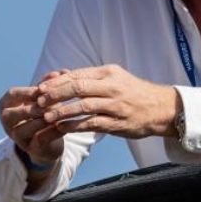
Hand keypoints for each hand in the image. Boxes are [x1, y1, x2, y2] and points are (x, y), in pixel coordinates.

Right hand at [0, 70, 68, 164]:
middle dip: (34, 108)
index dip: (29, 91)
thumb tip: (61, 72)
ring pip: (25, 128)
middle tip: (53, 103)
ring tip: (60, 114)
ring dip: (44, 120)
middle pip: (14, 113)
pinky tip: (65, 126)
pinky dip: (53, 132)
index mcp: (7, 104)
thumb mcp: (44, 96)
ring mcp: (16, 137)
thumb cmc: (43, 110)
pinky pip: (40, 140)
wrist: (48, 139)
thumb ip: (50, 83)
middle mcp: (7, 121)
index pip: (12, 94)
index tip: (45, 90)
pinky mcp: (30, 149)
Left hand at [35, 64, 180, 138]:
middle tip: (39, 101)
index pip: (77, 75)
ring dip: (62, 111)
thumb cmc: (134, 93)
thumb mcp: (115, 78)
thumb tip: (63, 77)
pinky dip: (75, 125)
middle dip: (56, 94)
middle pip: (78, 88)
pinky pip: (92, 124)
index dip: (57, 82)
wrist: (161, 108)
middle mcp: (112, 87)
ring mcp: (116, 106)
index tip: (40, 88)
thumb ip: (92, 79)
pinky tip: (62, 128)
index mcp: (109, 73)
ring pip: (84, 106)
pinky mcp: (118, 123)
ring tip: (46, 117)